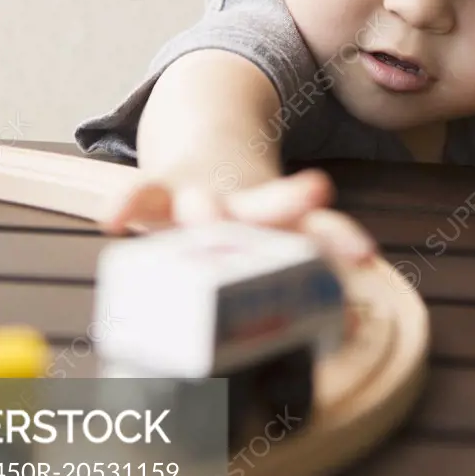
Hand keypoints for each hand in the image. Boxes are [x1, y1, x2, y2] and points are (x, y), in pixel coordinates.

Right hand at [101, 167, 378, 271]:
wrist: (208, 145)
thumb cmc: (245, 219)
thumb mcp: (275, 240)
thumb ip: (307, 282)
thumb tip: (357, 330)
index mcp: (281, 223)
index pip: (318, 225)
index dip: (339, 238)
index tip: (362, 254)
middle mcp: (245, 206)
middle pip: (269, 203)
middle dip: (287, 201)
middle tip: (311, 189)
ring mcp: (202, 195)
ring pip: (204, 200)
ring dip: (206, 211)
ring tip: (202, 216)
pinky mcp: (161, 188)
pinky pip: (142, 195)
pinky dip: (128, 203)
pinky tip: (112, 220)